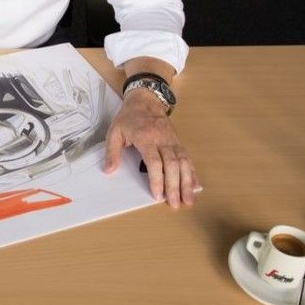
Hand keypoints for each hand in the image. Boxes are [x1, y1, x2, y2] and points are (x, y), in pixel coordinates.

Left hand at [104, 90, 199, 207]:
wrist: (146, 100)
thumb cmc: (129, 117)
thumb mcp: (114, 131)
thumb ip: (112, 152)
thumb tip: (109, 170)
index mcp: (146, 138)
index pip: (154, 162)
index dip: (157, 179)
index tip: (157, 195)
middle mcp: (162, 140)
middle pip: (172, 165)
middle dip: (175, 186)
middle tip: (175, 204)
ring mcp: (172, 141)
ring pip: (184, 163)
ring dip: (187, 182)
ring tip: (189, 199)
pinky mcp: (178, 142)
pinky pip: (187, 158)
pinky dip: (192, 172)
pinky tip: (195, 185)